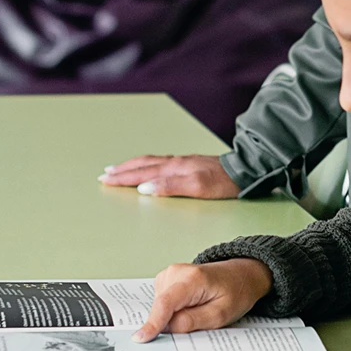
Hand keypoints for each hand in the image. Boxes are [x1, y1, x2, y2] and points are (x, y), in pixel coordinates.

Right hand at [99, 154, 239, 199]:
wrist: (245, 171)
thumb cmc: (223, 182)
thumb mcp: (197, 187)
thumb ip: (170, 187)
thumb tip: (144, 188)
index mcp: (174, 168)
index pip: (141, 173)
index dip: (123, 178)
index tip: (106, 180)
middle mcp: (175, 163)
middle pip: (142, 165)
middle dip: (122, 170)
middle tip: (105, 174)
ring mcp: (182, 162)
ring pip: (150, 162)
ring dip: (132, 166)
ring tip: (119, 168)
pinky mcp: (189, 164)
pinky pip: (160, 162)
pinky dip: (146, 165)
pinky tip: (147, 168)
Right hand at [134, 258, 272, 340]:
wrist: (241, 275)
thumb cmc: (235, 293)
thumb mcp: (220, 315)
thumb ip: (192, 322)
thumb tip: (166, 328)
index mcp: (193, 279)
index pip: (166, 303)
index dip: (153, 323)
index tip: (141, 338)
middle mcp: (177, 272)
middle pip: (161, 306)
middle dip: (170, 322)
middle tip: (198, 321)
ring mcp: (171, 273)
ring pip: (160, 305)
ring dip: (173, 315)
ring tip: (198, 309)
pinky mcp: (168, 278)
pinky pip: (162, 301)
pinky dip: (172, 309)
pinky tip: (190, 305)